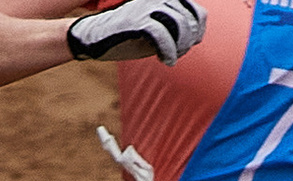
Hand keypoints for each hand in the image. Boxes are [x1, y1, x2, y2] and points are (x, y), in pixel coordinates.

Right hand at [67, 0, 206, 65]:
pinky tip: (166, 61)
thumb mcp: (155, 27)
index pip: (197, 12)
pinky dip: (168, 51)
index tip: (188, 45)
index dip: (197, 32)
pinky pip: (162, 35)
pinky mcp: (138, 21)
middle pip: (189, 21)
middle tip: (177, 54)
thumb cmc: (127, 34)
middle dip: (187, 43)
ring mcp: (147, 7)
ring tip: (170, 57)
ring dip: (180, 47)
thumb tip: (195, 35)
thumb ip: (174, 27)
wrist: (95, 36)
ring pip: (179, 26)